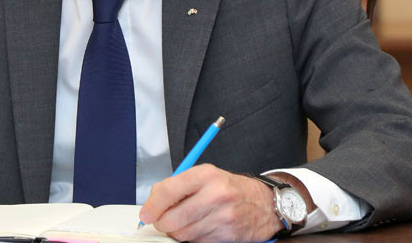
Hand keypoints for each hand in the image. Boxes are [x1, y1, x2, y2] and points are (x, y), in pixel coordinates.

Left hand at [139, 165, 281, 242]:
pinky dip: (192, 238)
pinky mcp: (226, 235)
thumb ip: (178, 185)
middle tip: (161, 221)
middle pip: (173, 218)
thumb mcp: (206, 176)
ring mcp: (222, 217)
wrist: (265, 205)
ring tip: (182, 223)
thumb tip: (153, 201)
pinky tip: (198, 228)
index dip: (152, 205)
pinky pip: (197, 242)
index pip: (169, 190)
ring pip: (183, 234)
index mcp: (206, 175)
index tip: (146, 213)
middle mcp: (215, 195)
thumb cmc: (231, 188)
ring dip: (176, 232)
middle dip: (162, 223)